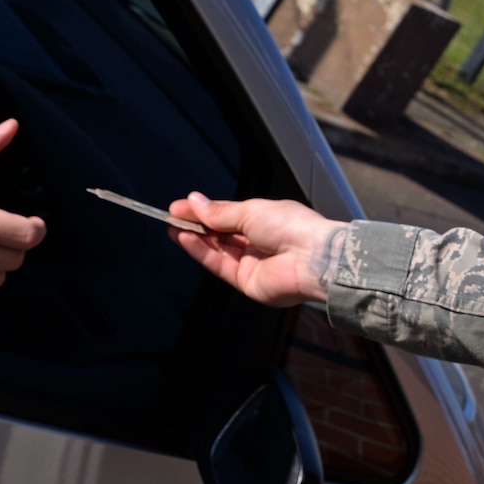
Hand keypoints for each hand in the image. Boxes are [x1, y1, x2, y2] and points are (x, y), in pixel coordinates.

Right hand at [167, 192, 346, 306]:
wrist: (311, 257)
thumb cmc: (291, 226)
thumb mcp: (250, 211)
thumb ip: (220, 212)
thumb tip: (194, 202)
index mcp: (265, 219)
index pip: (228, 215)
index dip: (204, 210)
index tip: (179, 206)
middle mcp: (258, 241)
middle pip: (220, 233)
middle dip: (197, 224)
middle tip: (172, 215)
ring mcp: (252, 263)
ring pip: (217, 250)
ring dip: (195, 238)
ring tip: (173, 226)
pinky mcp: (246, 281)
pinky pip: (219, 265)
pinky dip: (201, 252)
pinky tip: (185, 238)